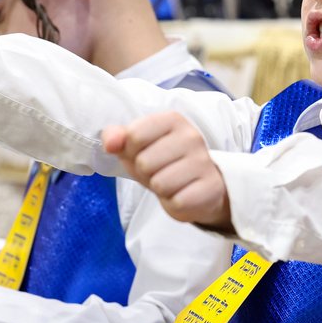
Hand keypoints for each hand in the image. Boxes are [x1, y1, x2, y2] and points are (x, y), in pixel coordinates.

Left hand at [101, 112, 231, 230]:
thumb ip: (116, 138)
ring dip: (160, 189)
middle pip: (144, 162)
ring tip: (171, 183)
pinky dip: (174, 203)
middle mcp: (192, 136)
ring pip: (160, 183)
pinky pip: (177, 201)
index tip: (144, 153)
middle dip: (145, 173)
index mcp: (172, 120)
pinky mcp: (211, 188)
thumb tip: (110, 143)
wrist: (198, 186)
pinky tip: (183, 194)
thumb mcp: (136, 147)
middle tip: (159, 172)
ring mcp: (204, 162)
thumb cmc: (162, 162)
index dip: (131, 151)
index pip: (134, 135)